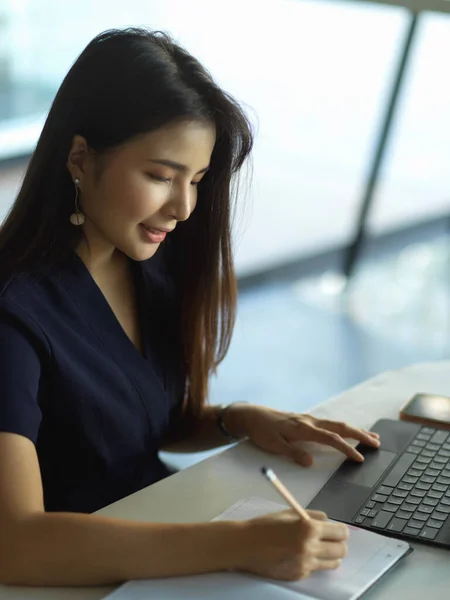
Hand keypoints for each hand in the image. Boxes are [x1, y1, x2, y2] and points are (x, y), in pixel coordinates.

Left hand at [227, 405, 379, 466]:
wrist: (251, 415)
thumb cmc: (261, 431)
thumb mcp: (273, 445)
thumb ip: (292, 453)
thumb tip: (311, 462)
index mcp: (303, 428)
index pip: (331, 438)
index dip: (346, 448)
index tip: (360, 458)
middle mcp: (310, 422)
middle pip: (340, 427)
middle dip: (360, 434)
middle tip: (377, 443)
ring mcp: (309, 419)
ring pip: (337, 424)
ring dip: (355, 430)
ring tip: (371, 437)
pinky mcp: (306, 420)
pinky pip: (330, 424)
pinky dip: (344, 428)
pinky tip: (349, 432)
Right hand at [238, 509, 348, 580]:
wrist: (245, 545)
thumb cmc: (265, 525)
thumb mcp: (289, 513)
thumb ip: (311, 516)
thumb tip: (327, 521)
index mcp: (308, 528)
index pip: (340, 533)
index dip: (341, 530)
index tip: (337, 530)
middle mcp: (310, 548)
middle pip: (341, 550)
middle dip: (338, 544)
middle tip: (330, 539)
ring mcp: (305, 564)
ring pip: (333, 563)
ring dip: (330, 555)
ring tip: (318, 548)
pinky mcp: (299, 575)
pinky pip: (315, 569)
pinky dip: (313, 562)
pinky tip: (300, 555)